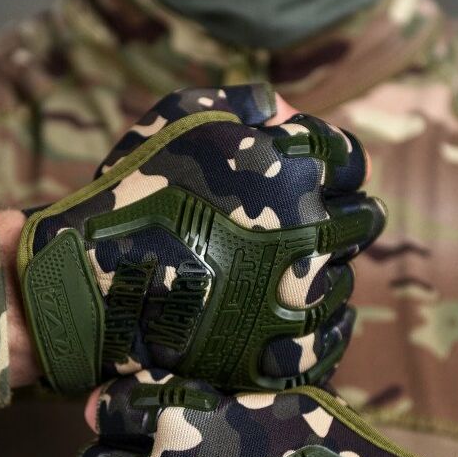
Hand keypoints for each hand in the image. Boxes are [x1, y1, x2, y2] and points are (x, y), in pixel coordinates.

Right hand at [18, 84, 384, 393]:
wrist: (94, 278)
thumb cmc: (134, 192)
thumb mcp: (180, 117)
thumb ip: (243, 104)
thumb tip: (288, 111)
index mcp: (295, 171)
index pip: (351, 161)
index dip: (336, 167)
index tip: (317, 178)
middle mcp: (311, 234)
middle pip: (363, 222)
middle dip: (342, 219)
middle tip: (308, 228)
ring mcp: (299, 299)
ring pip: (346, 282)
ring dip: (325, 274)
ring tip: (286, 275)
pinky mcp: (280, 352)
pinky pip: (329, 340)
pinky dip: (325, 328)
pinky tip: (305, 318)